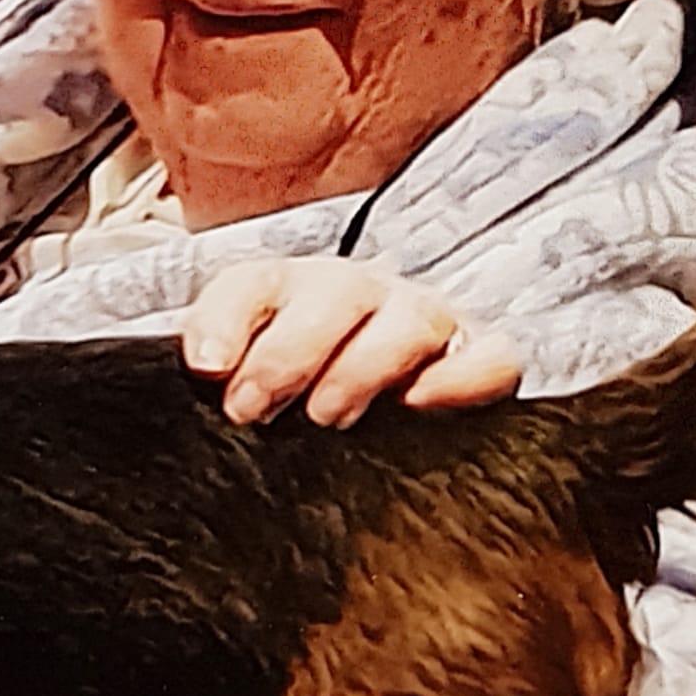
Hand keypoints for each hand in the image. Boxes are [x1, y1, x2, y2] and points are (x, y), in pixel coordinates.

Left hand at [180, 257, 520, 426]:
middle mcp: (361, 293)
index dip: (227, 317)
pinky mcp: (478, 358)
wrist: (399, 404)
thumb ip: (225, 365)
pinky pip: (489, 356)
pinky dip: (460, 376)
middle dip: (288, 350)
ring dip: (363, 362)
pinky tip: (420, 401)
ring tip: (326, 414)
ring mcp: (425, 320)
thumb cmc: (306, 392)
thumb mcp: (249, 378)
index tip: (208, 367)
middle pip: (333, 292)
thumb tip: (206, 366)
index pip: (257, 282)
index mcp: (293, 291)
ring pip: (409, 315)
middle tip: (251, 406)